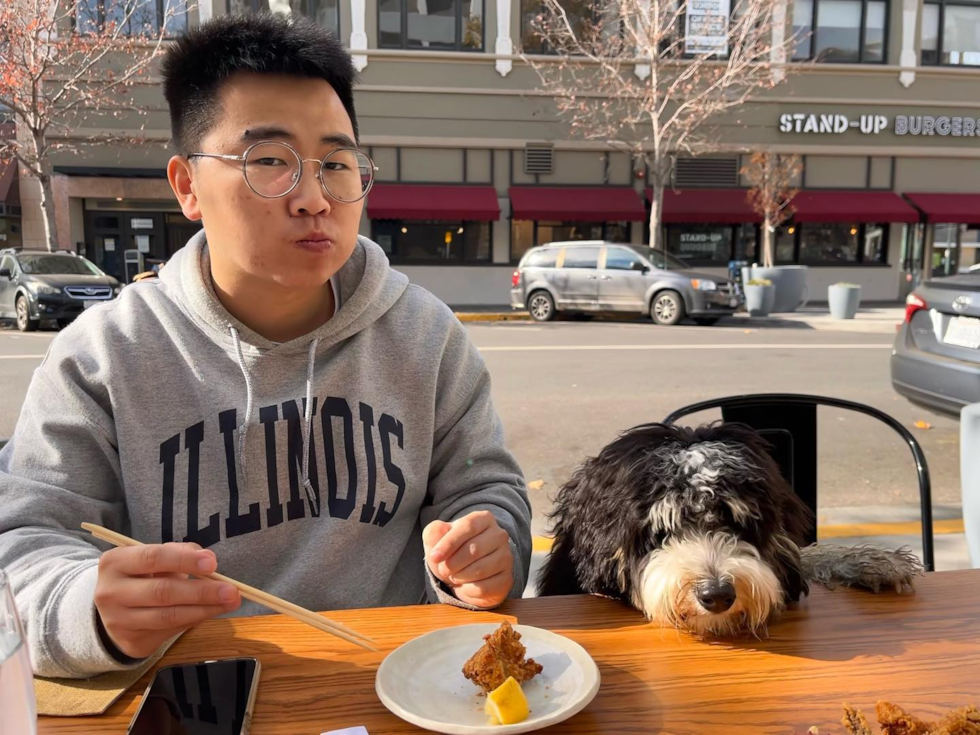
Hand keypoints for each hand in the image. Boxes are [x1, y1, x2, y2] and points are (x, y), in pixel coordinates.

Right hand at [94, 543, 240, 658]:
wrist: (112, 610)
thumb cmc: (140, 576)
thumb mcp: (154, 559)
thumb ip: (179, 554)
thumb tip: (209, 561)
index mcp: (115, 563)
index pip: (153, 558)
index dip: (184, 560)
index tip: (213, 564)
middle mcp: (110, 592)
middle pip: (162, 592)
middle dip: (202, 591)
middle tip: (231, 590)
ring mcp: (118, 621)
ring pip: (169, 616)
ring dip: (204, 609)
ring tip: (230, 602)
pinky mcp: (132, 641)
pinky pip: (170, 631)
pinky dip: (195, 620)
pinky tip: (211, 612)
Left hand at [423, 511, 513, 608]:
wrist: (463, 574)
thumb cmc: (451, 552)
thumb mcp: (437, 539)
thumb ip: (433, 532)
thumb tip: (439, 530)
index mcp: (483, 519)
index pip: (467, 527)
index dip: (449, 543)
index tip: (434, 557)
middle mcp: (499, 535)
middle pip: (474, 549)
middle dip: (452, 563)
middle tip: (443, 569)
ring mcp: (506, 557)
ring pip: (480, 570)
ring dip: (459, 576)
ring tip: (454, 575)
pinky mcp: (507, 579)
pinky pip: (485, 588)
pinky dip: (468, 590)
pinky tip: (465, 585)